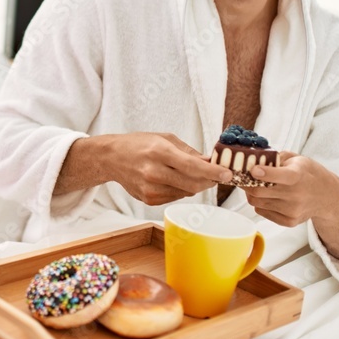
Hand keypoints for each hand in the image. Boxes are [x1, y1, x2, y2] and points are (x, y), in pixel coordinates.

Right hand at [59, 132, 230, 204]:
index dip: (212, 172)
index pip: (192, 166)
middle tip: (218, 175)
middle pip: (193, 184)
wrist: (111, 158)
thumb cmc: (138, 144)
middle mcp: (153, 172)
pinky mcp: (148, 200)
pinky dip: (181, 189)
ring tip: (194, 174)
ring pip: (186, 192)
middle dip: (210, 180)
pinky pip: (175, 197)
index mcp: (159, 152)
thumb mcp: (164, 138)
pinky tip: (174, 180)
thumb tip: (212, 161)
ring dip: (196, 184)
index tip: (227, 174)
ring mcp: (150, 189)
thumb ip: (189, 151)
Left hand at [245, 151, 338, 263]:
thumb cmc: (309, 174)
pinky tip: (267, 196)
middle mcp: (296, 195)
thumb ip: (276, 157)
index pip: (280, 175)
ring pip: (256, 202)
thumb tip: (254, 159)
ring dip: (251, 193)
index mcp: (298, 176)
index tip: (253, 169)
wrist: (327, 197)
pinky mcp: (288, 221)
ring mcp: (292, 210)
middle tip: (242, 176)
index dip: (264, 173)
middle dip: (246, 183)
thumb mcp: (297, 159)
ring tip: (256, 185)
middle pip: (259, 191)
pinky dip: (259, 203)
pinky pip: (261, 211)